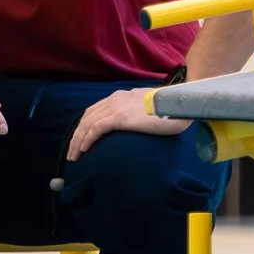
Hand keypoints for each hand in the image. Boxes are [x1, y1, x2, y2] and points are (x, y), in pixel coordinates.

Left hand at [65, 87, 190, 162]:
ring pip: (87, 124)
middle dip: (76, 136)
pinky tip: (84, 151)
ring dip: (78, 141)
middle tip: (73, 153)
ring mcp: (116, 107)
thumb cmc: (170, 108)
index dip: (84, 127)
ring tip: (75, 157)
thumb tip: (133, 123)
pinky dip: (87, 140)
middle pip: (86, 117)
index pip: (94, 111)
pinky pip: (96, 129)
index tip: (79, 141)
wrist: (180, 103)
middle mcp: (114, 99)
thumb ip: (136, 113)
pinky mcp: (120, 117)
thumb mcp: (148, 108)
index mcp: (120, 97)